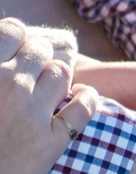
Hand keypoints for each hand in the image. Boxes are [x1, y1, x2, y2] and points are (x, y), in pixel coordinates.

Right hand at [0, 15, 97, 173]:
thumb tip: (13, 40)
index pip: (13, 31)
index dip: (22, 39)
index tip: (22, 52)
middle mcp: (8, 86)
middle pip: (41, 51)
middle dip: (43, 59)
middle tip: (40, 75)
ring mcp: (31, 114)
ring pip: (62, 74)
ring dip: (62, 80)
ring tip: (57, 92)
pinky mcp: (52, 142)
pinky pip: (83, 107)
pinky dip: (89, 99)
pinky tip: (85, 98)